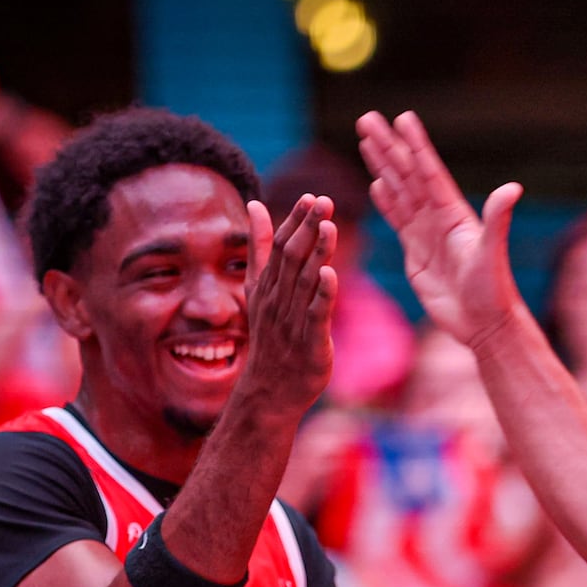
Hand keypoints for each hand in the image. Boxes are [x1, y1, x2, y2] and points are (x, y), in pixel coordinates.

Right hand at [233, 195, 338, 417]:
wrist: (270, 390)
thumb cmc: (271, 336)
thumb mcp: (259, 288)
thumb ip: (260, 248)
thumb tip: (256, 204)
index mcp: (268, 285)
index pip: (281, 246)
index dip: (296, 221)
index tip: (310, 196)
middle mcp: (278, 300)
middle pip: (292, 258)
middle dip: (308, 228)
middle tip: (324, 200)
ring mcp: (292, 321)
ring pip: (304, 282)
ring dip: (317, 253)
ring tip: (328, 226)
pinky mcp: (310, 343)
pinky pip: (315, 315)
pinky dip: (322, 294)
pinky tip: (330, 274)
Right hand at [357, 110, 522, 345]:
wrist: (484, 325)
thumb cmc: (493, 291)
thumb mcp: (492, 254)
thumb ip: (497, 219)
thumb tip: (512, 188)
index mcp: (454, 213)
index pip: (429, 172)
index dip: (415, 145)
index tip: (402, 117)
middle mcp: (439, 218)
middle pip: (407, 174)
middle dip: (387, 146)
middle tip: (366, 119)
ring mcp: (427, 234)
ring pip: (400, 192)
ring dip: (382, 166)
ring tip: (365, 140)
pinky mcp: (416, 253)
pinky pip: (398, 220)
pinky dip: (387, 201)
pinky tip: (377, 184)